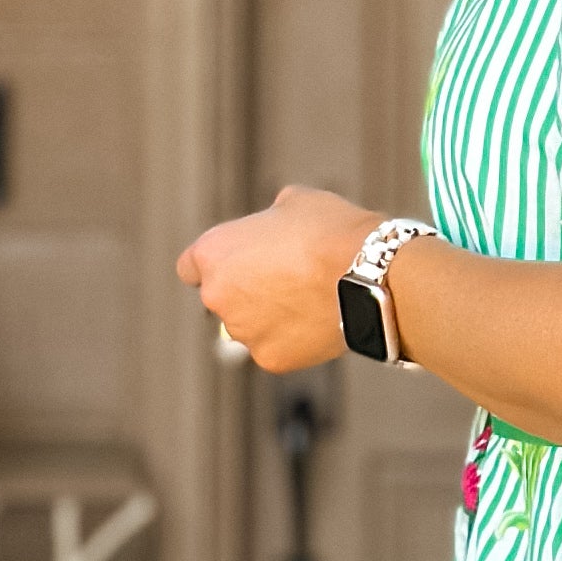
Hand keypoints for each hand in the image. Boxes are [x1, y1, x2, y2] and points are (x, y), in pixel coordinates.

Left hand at [176, 185, 377, 370]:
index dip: (217, 262)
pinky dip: (293, 339)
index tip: (239, 262)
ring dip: (270, 316)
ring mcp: (243, 332)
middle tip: (287, 279)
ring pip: (250, 326)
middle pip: (222, 297)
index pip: (191, 266)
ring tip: (311, 299)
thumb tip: (275, 227)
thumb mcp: (294, 202)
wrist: (371, 274)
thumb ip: (269, 220)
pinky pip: (276, 347)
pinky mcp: (270, 358)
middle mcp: (217, 296)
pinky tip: (320, 320)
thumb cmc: (332, 230)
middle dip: (247, 290)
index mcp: (213, 252)